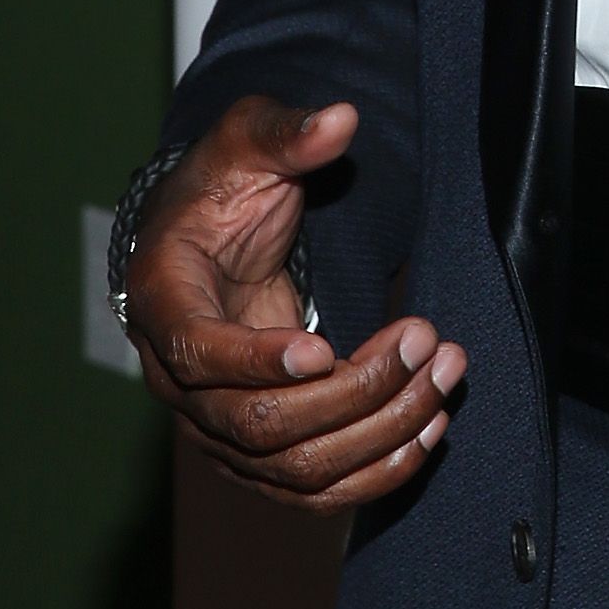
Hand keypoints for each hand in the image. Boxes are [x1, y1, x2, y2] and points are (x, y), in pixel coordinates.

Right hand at [125, 94, 466, 513]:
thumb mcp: (246, 142)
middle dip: (353, 390)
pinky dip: (377, 471)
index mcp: (164, 304)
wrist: (208, 241)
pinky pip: (315, 489)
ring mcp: (218, 428)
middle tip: (423, 338)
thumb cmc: (222, 189)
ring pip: (295, 467)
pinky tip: (430, 428)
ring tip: (444, 375)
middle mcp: (180, 384)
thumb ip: (287, 132)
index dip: (256, 362)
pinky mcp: (259, 453)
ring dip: (381, 431)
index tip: (322, 347)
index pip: (197, 356)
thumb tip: (339, 120)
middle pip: (258, 425)